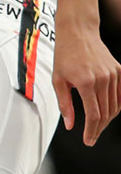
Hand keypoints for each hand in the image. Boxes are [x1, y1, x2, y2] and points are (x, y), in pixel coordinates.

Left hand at [53, 25, 120, 145]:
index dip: (92, 131)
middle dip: (99, 128)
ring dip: (107, 119)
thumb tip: (70, 125)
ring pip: (115, 106)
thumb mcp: (58, 80)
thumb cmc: (64, 55)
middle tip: (91, 137)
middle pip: (106, 113)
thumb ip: (65, 104)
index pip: (94, 115)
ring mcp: (114, 75)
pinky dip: (115, 106)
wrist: (77, 33)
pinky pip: (120, 95)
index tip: (88, 140)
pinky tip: (107, 111)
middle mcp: (103, 79)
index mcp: (86, 82)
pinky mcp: (119, 71)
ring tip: (96, 126)